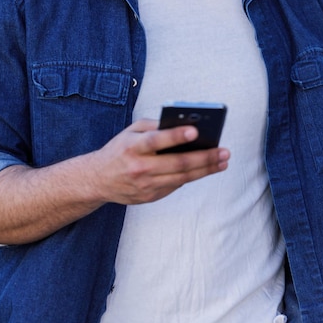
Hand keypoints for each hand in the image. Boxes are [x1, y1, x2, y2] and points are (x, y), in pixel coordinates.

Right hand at [91, 119, 230, 204]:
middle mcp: (139, 167)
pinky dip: (191, 176)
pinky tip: (205, 169)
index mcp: (132, 147)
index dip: (176, 136)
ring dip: (206, 170)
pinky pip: (175, 186)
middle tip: (224, 151)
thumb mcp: (130, 131)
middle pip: (177, 164)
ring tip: (222, 161)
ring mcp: (145, 185)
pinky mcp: (149, 197)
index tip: (196, 131)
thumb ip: (154, 127)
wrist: (98, 180)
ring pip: (182, 178)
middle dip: (204, 157)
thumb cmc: (120, 149)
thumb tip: (184, 125)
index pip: (156, 141)